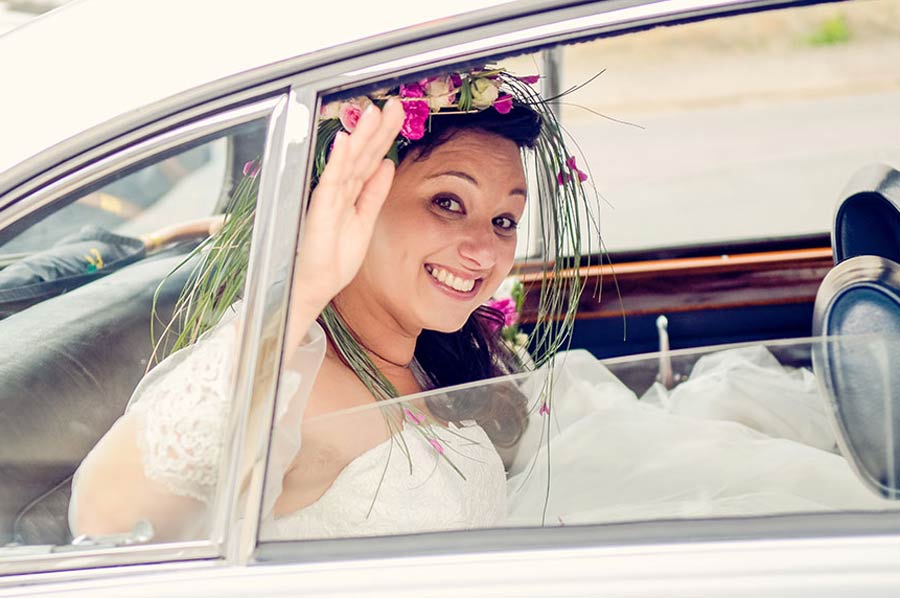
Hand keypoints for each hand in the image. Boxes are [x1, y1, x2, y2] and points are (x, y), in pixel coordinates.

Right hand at [288, 99, 404, 339]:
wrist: (315, 285)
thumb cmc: (334, 258)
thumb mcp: (365, 220)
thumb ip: (375, 192)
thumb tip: (388, 165)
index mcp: (352, 192)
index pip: (371, 158)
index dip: (384, 136)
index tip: (397, 114)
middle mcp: (340, 190)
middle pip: (362, 154)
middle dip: (378, 129)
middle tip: (392, 104)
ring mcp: (329, 198)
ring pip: (348, 161)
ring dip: (360, 136)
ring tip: (372, 113)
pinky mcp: (320, 210)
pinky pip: (331, 182)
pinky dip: (338, 162)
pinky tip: (345, 142)